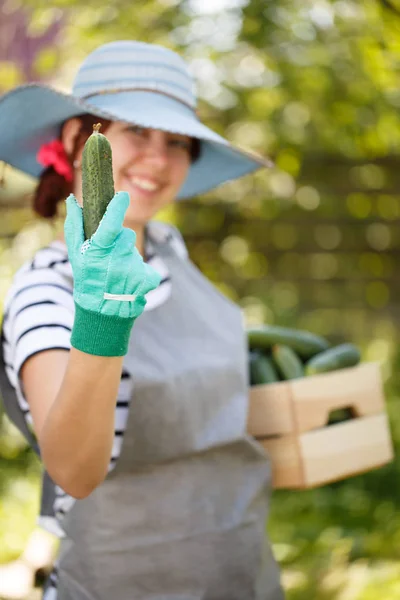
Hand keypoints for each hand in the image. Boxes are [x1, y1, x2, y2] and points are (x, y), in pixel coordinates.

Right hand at [64, 192, 160, 355]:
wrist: (102, 311)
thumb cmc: (87, 277)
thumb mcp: (75, 255)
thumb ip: (74, 226)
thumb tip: (72, 200)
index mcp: (98, 252)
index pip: (110, 226)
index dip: (117, 209)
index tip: (122, 196)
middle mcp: (117, 260)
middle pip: (126, 236)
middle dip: (120, 241)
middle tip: (110, 257)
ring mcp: (133, 270)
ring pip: (135, 251)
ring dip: (128, 257)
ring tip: (117, 273)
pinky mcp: (147, 278)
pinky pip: (146, 266)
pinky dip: (140, 273)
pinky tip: (130, 282)